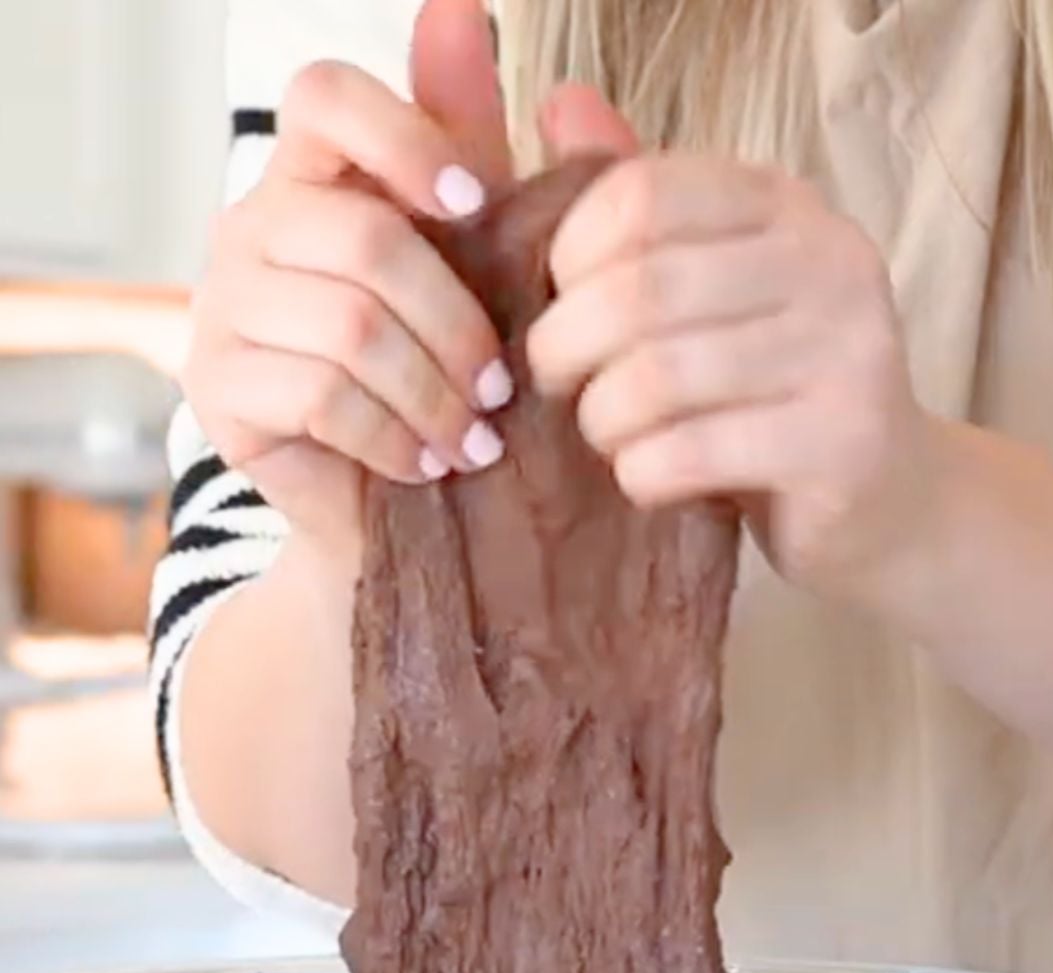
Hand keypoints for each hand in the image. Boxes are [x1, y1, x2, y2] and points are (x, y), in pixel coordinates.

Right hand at [183, 0, 512, 560]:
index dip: (405, 137)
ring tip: (472, 440)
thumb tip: (458, 7)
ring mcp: (221, 306)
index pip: (326, 97)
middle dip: (455, 324)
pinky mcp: (214, 388)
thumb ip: (471, 145)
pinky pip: (320, 397)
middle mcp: (251, 224)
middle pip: (365, 238)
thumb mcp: (475, 260)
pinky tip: (425, 464)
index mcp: (312, 175)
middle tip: (502, 389)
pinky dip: (393, 438)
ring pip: (349, 326)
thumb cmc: (440, 375)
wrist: (390, 506)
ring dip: (433, 394)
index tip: (475, 205)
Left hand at [527, 152, 936, 601]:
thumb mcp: (709, 286)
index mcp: (786, 205)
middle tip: (558, 384)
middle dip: (565, 347)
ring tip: (607, 435)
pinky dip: (640, 474)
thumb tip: (561, 105)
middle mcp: (829, 262)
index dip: (569, 254)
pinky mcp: (840, 445)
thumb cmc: (770, 391)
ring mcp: (845, 354)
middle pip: (641, 289)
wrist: (886, 497)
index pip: (642, 194)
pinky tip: (646, 479)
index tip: (558, 302)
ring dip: (602, 420)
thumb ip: (640, 209)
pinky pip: (690, 454)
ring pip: (658, 378)